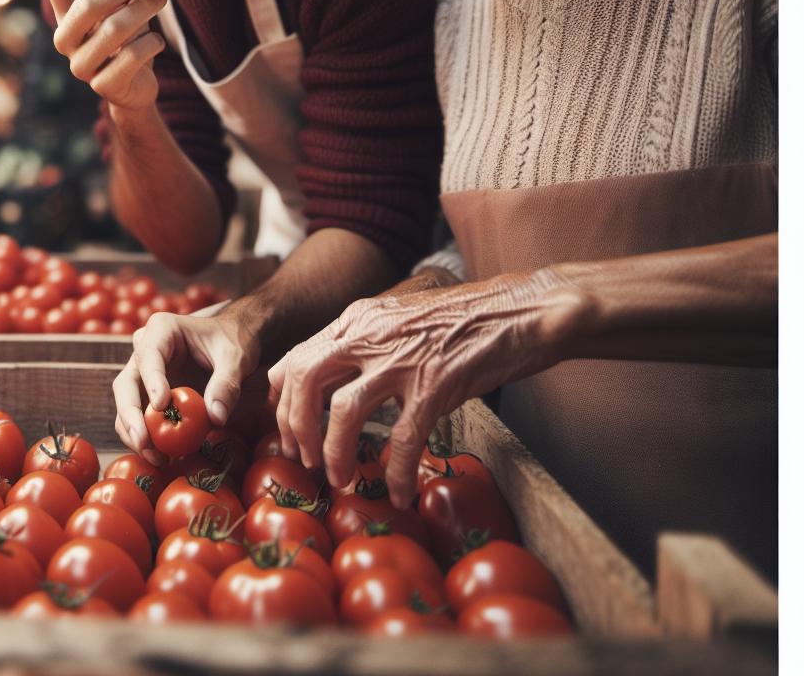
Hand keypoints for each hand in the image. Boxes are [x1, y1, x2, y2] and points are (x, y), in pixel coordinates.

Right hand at [42, 0, 167, 112]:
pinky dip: (152, 42)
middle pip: (84, 6)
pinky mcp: (104, 86)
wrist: (138, 86)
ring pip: (114, 29)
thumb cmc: (131, 40)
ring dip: (144, 10)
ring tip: (159, 3)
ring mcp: (81, 67)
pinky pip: (132, 54)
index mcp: (66, 17)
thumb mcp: (126, 9)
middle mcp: (66, 42)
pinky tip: (156, 42)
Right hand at [111, 304, 263, 464]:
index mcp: (162, 330)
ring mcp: (143, 375)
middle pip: (125, 384)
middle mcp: (144, 351)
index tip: (162, 406)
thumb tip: (216, 418)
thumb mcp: (236, 357)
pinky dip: (146, 438)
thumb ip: (227, 384)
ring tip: (156, 458)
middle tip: (144, 442)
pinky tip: (160, 457)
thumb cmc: (233, 340)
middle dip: (131, 416)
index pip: (148, 355)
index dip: (151, 381)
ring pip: (126, 405)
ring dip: (135, 434)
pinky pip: (139, 418)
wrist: (233, 340)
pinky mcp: (148, 394)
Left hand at [266, 269, 582, 508]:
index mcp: (359, 319)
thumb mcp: (400, 318)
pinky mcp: (436, 385)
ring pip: (343, 412)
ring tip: (339, 480)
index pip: (295, 356)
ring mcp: (402, 360)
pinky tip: (397, 493)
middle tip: (303, 460)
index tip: (286, 429)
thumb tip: (337, 380)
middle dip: (295, 427)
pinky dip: (395, 472)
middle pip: (305, 380)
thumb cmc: (465, 319)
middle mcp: (371, 335)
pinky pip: (403, 438)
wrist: (522, 311)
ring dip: (335, 453)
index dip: (281, 399)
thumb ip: (365, 341)